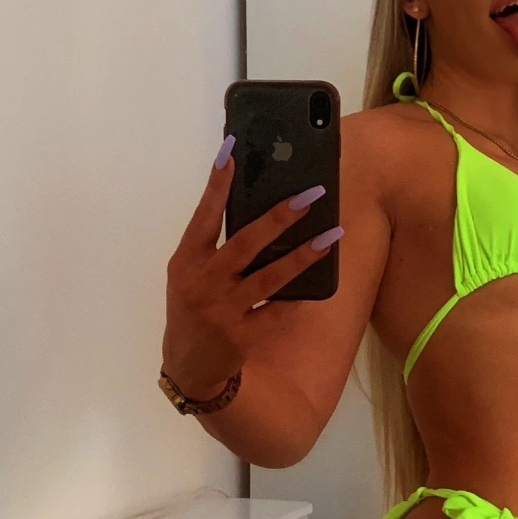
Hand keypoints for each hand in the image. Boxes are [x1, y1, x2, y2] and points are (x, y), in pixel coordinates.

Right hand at [162, 140, 340, 398]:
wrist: (188, 368)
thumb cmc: (193, 308)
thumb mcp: (191, 274)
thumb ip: (213, 247)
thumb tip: (256, 207)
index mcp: (186, 261)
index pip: (203, 215)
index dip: (217, 184)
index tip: (232, 151)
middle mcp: (201, 282)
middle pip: (244, 243)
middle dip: (278, 217)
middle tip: (311, 195)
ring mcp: (221, 310)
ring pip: (269, 278)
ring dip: (303, 255)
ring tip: (331, 235)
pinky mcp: (240, 336)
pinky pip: (277, 312)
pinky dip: (298, 297)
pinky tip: (320, 283)